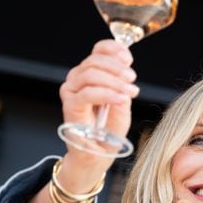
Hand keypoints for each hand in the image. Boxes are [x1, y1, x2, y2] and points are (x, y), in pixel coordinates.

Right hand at [60, 39, 139, 159]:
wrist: (99, 153)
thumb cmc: (109, 129)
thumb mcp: (123, 103)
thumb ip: (123, 85)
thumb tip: (126, 72)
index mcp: (92, 73)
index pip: (98, 50)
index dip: (113, 49)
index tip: (128, 58)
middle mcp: (78, 79)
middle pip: (94, 60)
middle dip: (117, 68)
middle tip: (132, 79)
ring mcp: (72, 91)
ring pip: (90, 74)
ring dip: (113, 81)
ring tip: (129, 91)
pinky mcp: (69, 106)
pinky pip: (87, 94)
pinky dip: (106, 94)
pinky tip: (120, 99)